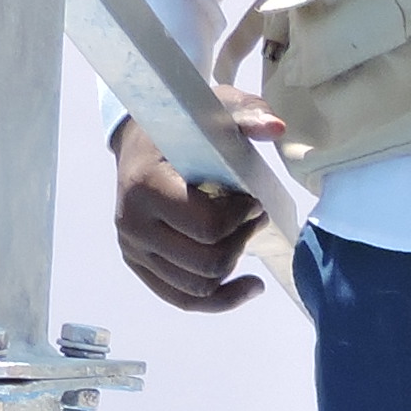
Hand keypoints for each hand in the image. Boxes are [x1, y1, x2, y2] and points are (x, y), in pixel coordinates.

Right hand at [113, 114, 273, 312]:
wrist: (139, 143)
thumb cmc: (181, 127)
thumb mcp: (212, 111)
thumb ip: (245, 115)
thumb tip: (276, 128)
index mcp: (145, 186)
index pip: (207, 227)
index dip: (242, 217)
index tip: (253, 199)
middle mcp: (133, 224)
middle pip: (207, 263)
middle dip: (242, 240)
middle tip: (254, 215)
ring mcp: (133, 249)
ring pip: (199, 287)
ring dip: (234, 265)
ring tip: (245, 235)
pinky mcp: (141, 265)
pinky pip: (185, 300)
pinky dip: (222, 300)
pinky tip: (251, 286)